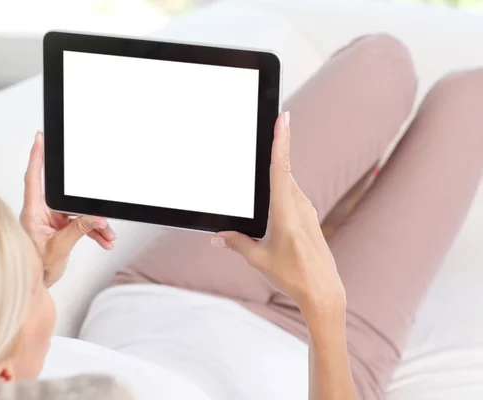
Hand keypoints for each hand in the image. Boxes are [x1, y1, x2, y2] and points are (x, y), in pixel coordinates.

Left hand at [20, 131, 116, 286]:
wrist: (35, 286)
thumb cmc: (35, 269)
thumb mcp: (59, 248)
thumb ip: (78, 230)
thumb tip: (96, 217)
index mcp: (33, 213)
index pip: (34, 178)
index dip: (37, 157)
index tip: (40, 138)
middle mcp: (41, 212)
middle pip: (66, 196)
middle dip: (88, 204)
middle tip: (101, 205)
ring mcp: (51, 220)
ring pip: (78, 212)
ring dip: (95, 223)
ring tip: (108, 236)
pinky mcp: (60, 227)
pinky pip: (81, 223)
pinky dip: (93, 231)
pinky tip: (104, 240)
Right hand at [211, 112, 345, 316]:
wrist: (324, 292)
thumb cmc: (293, 276)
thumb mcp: (258, 259)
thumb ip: (236, 243)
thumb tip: (216, 236)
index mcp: (286, 212)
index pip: (281, 168)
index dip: (281, 140)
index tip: (283, 118)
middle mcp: (300, 206)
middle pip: (283, 172)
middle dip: (275, 152)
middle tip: (269, 129)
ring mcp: (308, 212)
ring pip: (288, 185)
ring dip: (277, 177)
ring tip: (263, 175)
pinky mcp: (310, 219)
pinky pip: (294, 197)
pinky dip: (282, 192)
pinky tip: (273, 204)